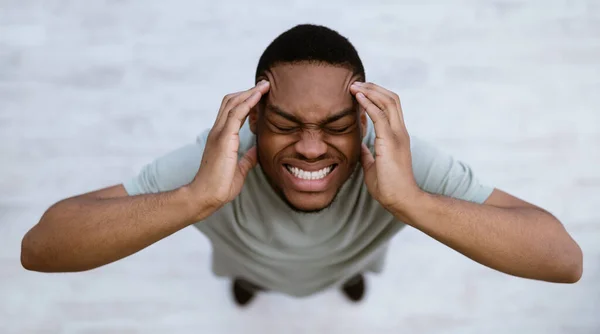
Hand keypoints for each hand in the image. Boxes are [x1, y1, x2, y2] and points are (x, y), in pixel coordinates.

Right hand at [190, 80, 269, 209]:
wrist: (205, 196)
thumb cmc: (219, 187)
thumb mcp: (239, 170)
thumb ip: (247, 158)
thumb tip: (257, 150)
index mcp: (221, 138)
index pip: (231, 111)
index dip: (245, 101)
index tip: (260, 95)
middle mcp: (218, 131)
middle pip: (231, 102)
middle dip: (248, 91)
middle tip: (264, 85)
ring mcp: (219, 133)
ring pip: (233, 103)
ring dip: (250, 92)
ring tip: (265, 85)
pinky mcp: (224, 138)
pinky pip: (236, 113)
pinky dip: (248, 101)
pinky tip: (259, 95)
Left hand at [349, 82, 420, 209]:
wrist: (401, 199)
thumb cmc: (388, 187)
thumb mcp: (373, 165)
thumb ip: (368, 152)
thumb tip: (360, 144)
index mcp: (397, 136)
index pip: (390, 107)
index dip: (376, 96)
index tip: (360, 91)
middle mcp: (400, 131)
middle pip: (391, 98)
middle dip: (373, 88)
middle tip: (356, 83)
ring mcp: (397, 135)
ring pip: (388, 102)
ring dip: (370, 91)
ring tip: (355, 86)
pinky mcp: (391, 141)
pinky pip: (380, 116)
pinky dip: (369, 104)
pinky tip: (358, 98)